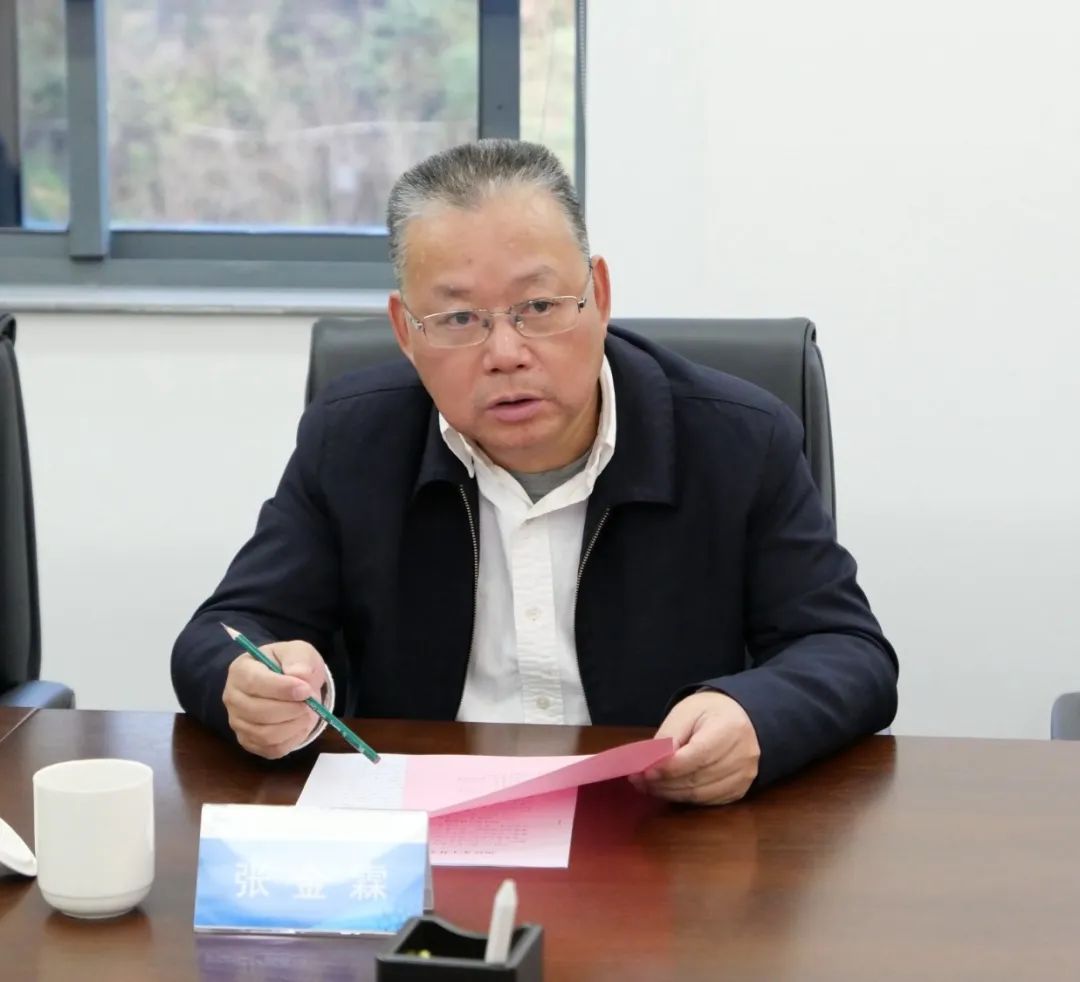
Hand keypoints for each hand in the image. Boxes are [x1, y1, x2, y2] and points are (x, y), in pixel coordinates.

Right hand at [223, 640, 327, 758]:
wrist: (286, 683)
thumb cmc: (289, 665)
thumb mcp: (298, 652)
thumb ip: (299, 659)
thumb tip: (300, 675)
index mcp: (241, 670)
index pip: (255, 682)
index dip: (282, 689)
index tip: (305, 690)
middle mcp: (233, 698)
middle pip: (258, 712)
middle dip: (291, 709)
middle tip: (311, 703)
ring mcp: (238, 722)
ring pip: (265, 734)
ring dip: (294, 725)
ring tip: (308, 713)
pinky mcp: (249, 742)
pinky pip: (271, 750)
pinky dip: (292, 740)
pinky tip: (300, 724)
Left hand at [630, 691, 760, 804]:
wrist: (738, 717)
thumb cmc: (708, 712)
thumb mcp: (685, 713)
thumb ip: (669, 737)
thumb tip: (650, 764)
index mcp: (730, 729)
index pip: (698, 755)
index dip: (670, 768)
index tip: (645, 772)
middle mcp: (743, 755)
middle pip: (698, 778)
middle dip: (664, 783)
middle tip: (639, 781)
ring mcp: (744, 776)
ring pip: (701, 795)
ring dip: (671, 793)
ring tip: (649, 787)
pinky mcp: (740, 790)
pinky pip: (708, 801)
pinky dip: (685, 798)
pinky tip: (668, 790)